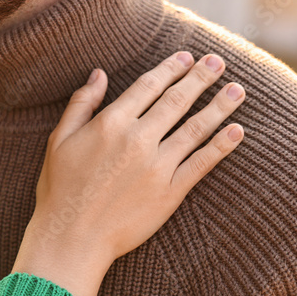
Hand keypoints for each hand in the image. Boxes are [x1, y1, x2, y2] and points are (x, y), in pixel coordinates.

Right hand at [12, 52, 245, 295]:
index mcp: (110, 123)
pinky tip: (237, 131)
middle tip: (218, 62)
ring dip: (219, 106)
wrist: (72, 238)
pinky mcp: (170, 192)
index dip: (169, 69)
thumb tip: (99, 74)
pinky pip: (202, 163)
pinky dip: (221, 145)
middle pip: (176, 101)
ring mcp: (157, 166)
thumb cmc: (60, 188)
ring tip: (237, 89)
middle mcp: (137, 140)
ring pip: (196, 128)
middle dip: (200, 78)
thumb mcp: (59, 139)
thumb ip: (81, 104)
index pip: (148, 87)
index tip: (186, 57)